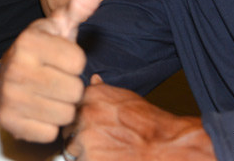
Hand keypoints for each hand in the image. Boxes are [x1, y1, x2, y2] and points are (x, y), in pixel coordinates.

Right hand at [0, 0, 105, 141]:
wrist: (7, 78)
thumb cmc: (42, 50)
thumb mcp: (61, 25)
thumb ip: (81, 3)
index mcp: (29, 41)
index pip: (79, 62)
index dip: (76, 62)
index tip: (62, 58)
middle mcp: (16, 68)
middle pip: (74, 91)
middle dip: (71, 87)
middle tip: (57, 79)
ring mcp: (11, 96)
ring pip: (64, 114)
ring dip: (62, 108)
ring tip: (50, 95)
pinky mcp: (10, 122)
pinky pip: (49, 133)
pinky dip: (49, 126)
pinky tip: (40, 111)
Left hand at [66, 75, 214, 160]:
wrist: (165, 147)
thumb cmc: (149, 124)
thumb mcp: (126, 98)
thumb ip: (103, 91)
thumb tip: (93, 80)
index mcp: (91, 96)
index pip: (69, 107)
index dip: (78, 119)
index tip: (90, 125)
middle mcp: (84, 114)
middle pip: (67, 129)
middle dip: (78, 137)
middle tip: (101, 142)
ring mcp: (85, 138)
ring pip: (71, 150)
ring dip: (83, 153)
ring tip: (107, 153)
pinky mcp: (89, 159)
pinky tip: (109, 160)